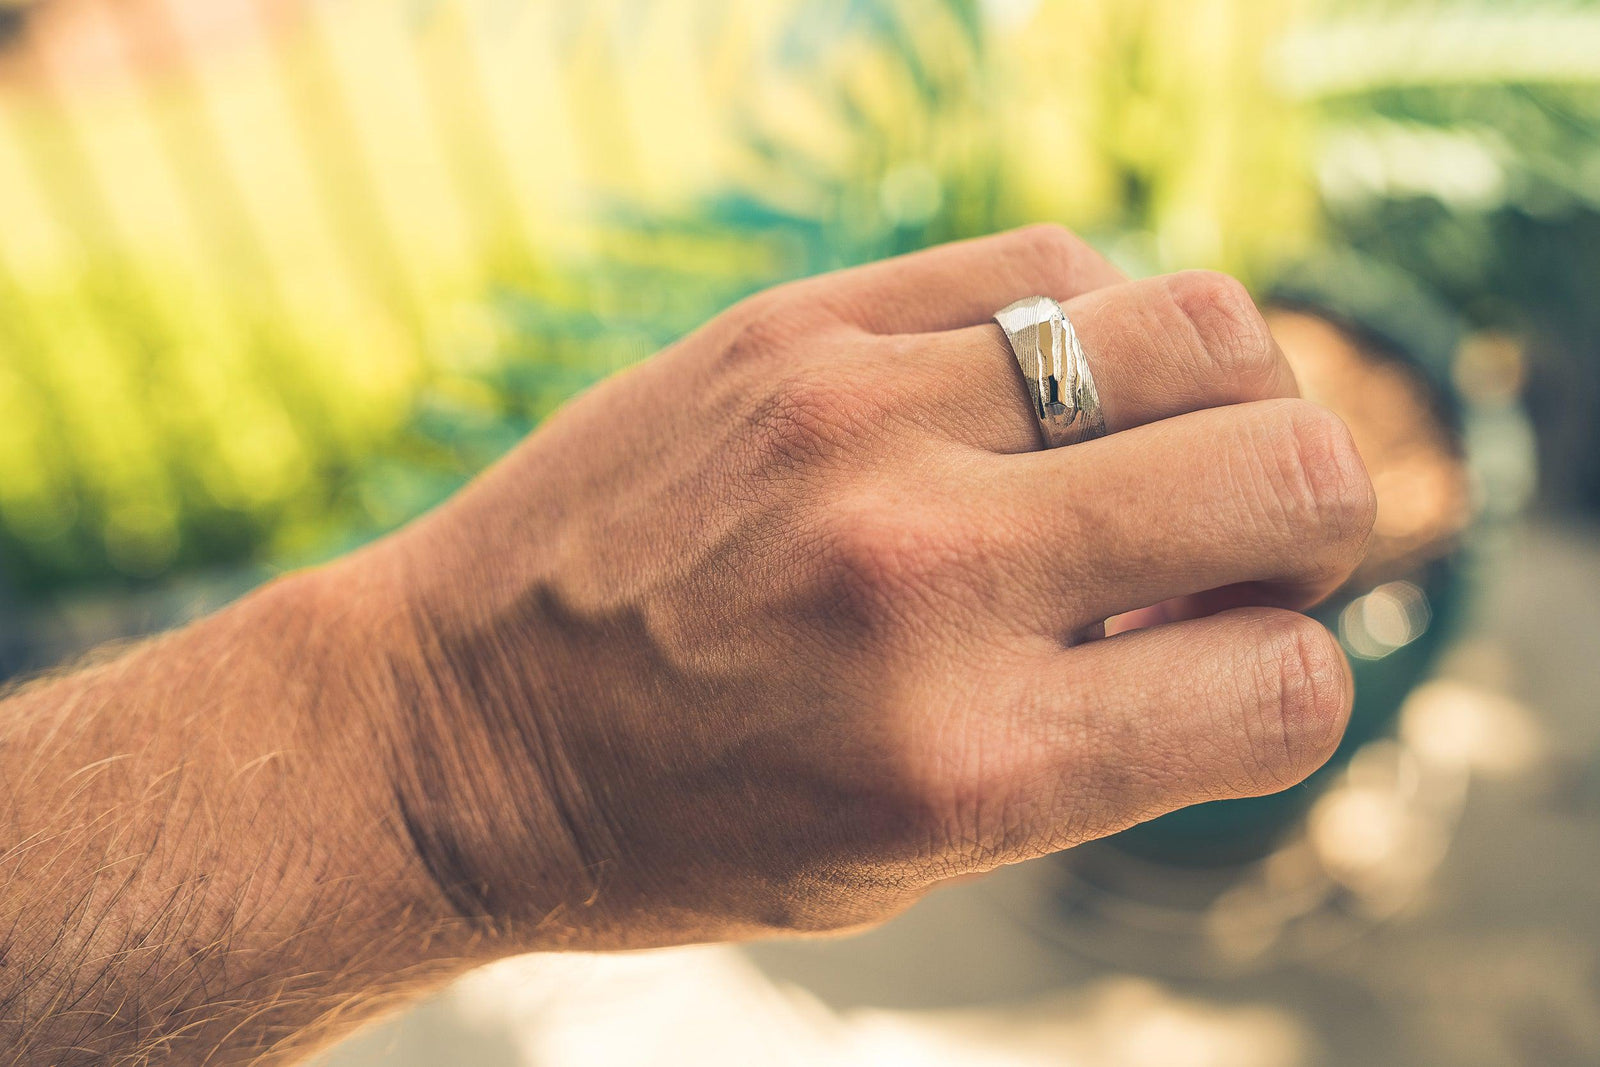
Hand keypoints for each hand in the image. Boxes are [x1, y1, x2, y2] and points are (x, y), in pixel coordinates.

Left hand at [363, 225, 1374, 948]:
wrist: (456, 729)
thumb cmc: (688, 824)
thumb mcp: (915, 859)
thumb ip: (1104, 744)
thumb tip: (1255, 605)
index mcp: (974, 766)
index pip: (1291, 683)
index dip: (1290, 680)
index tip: (1228, 669)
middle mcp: (929, 579)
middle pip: (1297, 474)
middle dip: (1309, 522)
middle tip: (1229, 548)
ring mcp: (857, 425)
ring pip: (1203, 330)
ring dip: (1226, 403)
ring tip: (1147, 455)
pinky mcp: (795, 329)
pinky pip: (1048, 263)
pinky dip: (1096, 327)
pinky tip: (1046, 389)